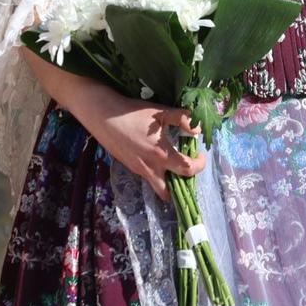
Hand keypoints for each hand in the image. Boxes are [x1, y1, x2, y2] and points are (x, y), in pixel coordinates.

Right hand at [76, 83, 202, 202]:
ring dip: (167, 183)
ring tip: (172, 168)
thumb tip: (198, 128)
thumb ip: (183, 119)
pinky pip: (147, 177)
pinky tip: (155, 157)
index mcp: (161, 155)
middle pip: (169, 192)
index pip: (187, 170)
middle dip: (181, 186)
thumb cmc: (133, 113)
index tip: (200, 156)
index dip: (199, 165)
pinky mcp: (130, 167)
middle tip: (185, 170)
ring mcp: (138, 170)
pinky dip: (156, 173)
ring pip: (156, 187)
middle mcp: (150, 168)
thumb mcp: (161, 112)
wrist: (104, 116)